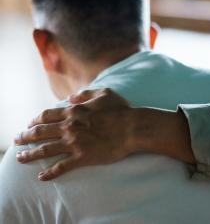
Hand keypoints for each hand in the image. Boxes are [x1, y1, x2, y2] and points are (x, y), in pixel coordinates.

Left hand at [15, 88, 136, 180]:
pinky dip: (50, 173)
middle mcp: (70, 127)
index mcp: (74, 112)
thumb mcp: (104, 93)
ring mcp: (75, 143)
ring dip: (30, 154)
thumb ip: (85, 94)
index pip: (47, 116)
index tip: (29, 124)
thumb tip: (70, 97)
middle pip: (41, 132)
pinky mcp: (83, 157)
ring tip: (20, 158)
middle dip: (26, 136)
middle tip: (17, 140)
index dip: (35, 120)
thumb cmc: (120, 110)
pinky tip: (42, 177)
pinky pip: (62, 167)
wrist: (132, 128)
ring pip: (46, 150)